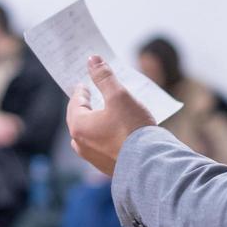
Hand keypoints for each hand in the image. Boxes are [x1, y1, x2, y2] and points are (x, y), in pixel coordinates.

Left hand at [66, 56, 154, 176]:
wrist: (150, 165)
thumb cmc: (133, 128)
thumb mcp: (119, 96)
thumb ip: (104, 77)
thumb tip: (93, 59)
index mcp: (79, 126)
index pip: (76, 101)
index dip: (82, 89)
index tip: (85, 82)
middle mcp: (81, 144)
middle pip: (79, 119)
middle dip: (86, 106)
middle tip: (90, 95)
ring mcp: (92, 158)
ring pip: (89, 134)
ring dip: (95, 122)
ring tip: (105, 113)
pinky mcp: (106, 167)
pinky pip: (101, 146)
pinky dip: (105, 135)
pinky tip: (117, 131)